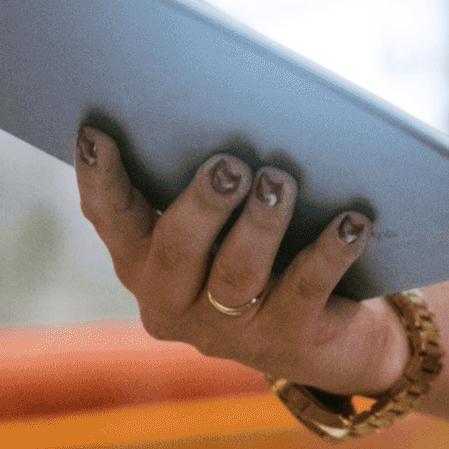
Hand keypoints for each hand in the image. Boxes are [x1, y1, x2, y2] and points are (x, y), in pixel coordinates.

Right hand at [73, 126, 405, 399]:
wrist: (328, 338)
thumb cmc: (265, 252)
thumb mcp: (223, 224)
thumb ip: (205, 184)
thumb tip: (215, 108)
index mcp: (146, 266)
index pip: (112, 223)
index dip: (99, 181)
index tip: (96, 134)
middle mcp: (176, 304)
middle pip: (174, 254)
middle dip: (199, 207)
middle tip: (228, 166)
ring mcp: (231, 331)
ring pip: (237, 277)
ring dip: (259, 227)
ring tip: (278, 182)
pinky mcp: (289, 340)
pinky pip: (306, 291)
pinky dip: (329, 252)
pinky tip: (352, 222)